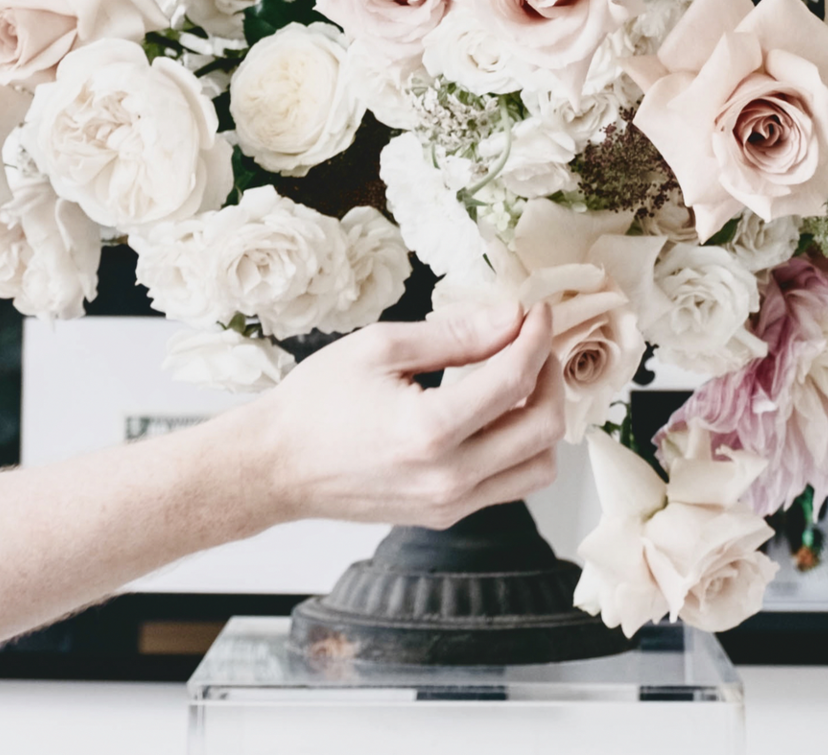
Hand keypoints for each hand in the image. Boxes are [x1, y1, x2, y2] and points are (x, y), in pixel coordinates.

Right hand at [233, 302, 565, 530]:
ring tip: (521, 381)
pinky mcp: (445, 516)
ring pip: (538, 467)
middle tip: (533, 343)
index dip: (536, 337)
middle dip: (550, 376)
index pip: (515, 378)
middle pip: (543, 428)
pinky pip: (510, 486)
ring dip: (542, 419)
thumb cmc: (316, 403)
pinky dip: (519, 448)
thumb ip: (455, 334)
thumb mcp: (381, 347)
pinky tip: (496, 414)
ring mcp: (450, 505)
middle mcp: (448, 478)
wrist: (277, 465)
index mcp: (430, 430)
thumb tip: (511, 319)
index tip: (538, 312)